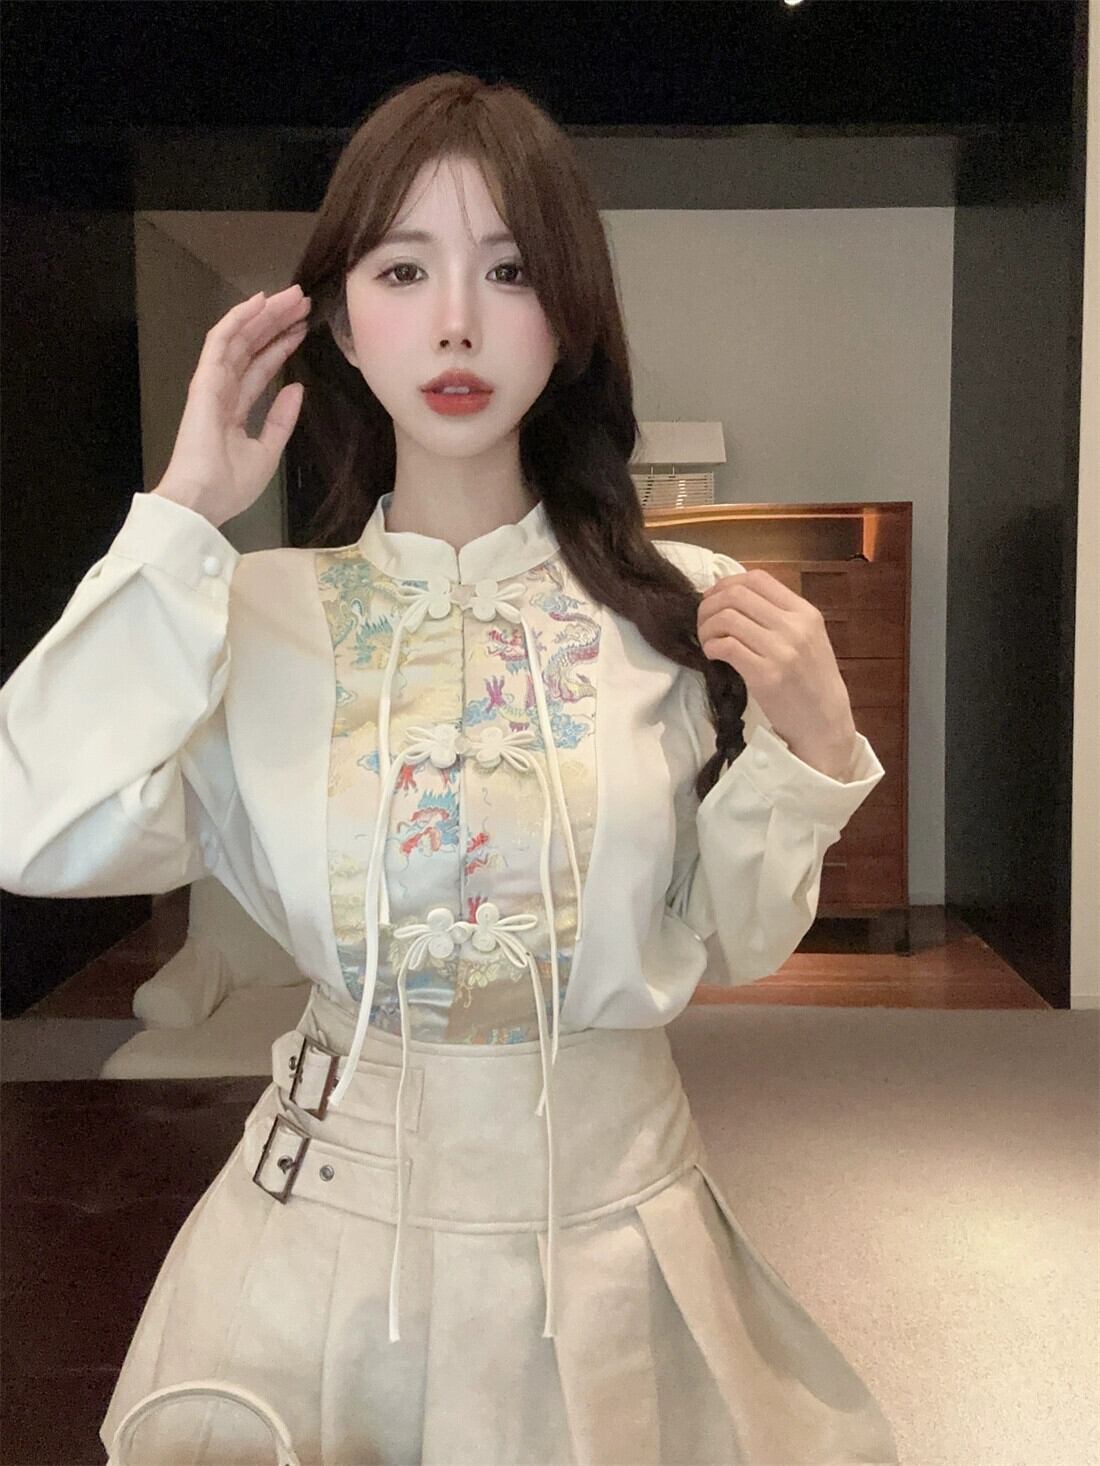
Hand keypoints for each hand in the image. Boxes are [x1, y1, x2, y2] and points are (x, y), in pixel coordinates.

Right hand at [152, 285, 311, 527]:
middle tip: (302, 301)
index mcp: (234, 410)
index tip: (303, 328)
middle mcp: (223, 391)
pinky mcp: (204, 380)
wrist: (203, 500)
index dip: (280, 346)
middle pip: (251, 347)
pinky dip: (239, 319)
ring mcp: (212, 383)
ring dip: (264, 315)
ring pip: (240, 338)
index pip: (260, 369)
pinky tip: (259, 302)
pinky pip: (221, 341)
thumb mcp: (268, 451)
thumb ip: (281, 420)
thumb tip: (296, 389)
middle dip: (276, 323)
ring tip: (291, 296)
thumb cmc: (230, 485)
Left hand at [698, 568, 856, 770]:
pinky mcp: (766, 675)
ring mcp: (781, 650)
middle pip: (736, 595)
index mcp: (805, 612)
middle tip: (703, 622)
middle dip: (709, 605)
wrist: (825, 722)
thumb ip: (780, 616)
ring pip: (727, 618)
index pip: (757, 578)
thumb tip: (734, 597)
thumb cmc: (812, 681)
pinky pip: (726, 646)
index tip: (713, 599)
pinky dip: (711, 647)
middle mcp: (795, 626)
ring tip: (707, 641)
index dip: (726, 584)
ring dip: (706, 628)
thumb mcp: (808, 638)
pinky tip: (713, 655)